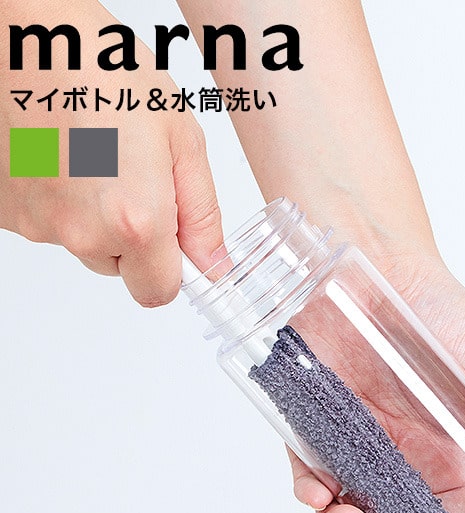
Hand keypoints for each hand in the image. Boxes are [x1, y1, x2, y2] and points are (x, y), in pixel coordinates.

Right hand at [0, 1, 221, 304]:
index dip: (171, 269)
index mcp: (136, 220)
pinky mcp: (6, 212)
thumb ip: (201, 214)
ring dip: (97, 216)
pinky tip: (62, 155)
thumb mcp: (180, 138)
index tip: (174, 238)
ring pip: (85, 244)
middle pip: (122, 268)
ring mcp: (37, 224)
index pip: (159, 293)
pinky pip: (49, 223)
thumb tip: (212, 266)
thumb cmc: (101, 69)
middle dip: (136, 236)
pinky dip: (60, 199)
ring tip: (94, 155)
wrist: (22, 34)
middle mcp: (82, 232)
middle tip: (131, 173)